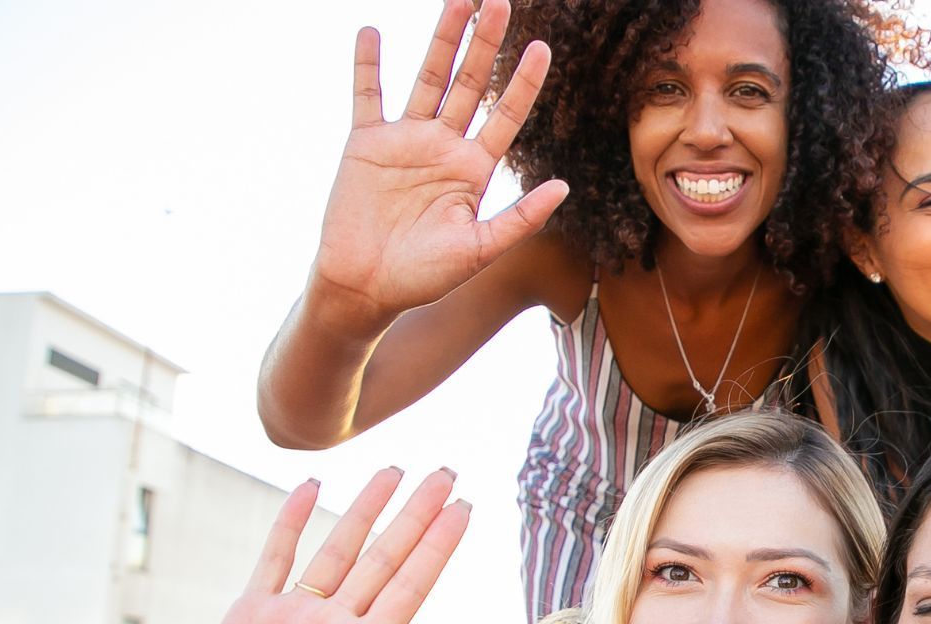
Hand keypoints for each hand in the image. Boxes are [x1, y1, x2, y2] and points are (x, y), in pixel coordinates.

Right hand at [171, 468, 479, 623]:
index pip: (411, 586)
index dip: (438, 546)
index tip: (466, 508)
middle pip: (385, 557)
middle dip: (416, 514)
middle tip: (447, 471)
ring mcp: (295, 617)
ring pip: (337, 549)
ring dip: (364, 509)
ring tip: (393, 469)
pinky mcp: (251, 615)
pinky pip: (274, 557)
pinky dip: (290, 521)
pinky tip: (311, 486)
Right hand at [310, 0, 569, 327]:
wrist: (365, 289)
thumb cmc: (424, 277)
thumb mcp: (479, 249)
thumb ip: (520, 217)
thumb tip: (564, 185)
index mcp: (473, 169)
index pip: (506, 115)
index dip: (524, 82)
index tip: (543, 48)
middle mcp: (443, 146)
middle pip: (470, 84)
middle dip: (486, 44)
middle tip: (501, 3)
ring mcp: (404, 140)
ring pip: (427, 78)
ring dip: (442, 40)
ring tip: (459, 1)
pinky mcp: (365, 143)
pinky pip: (366, 95)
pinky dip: (367, 65)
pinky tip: (371, 31)